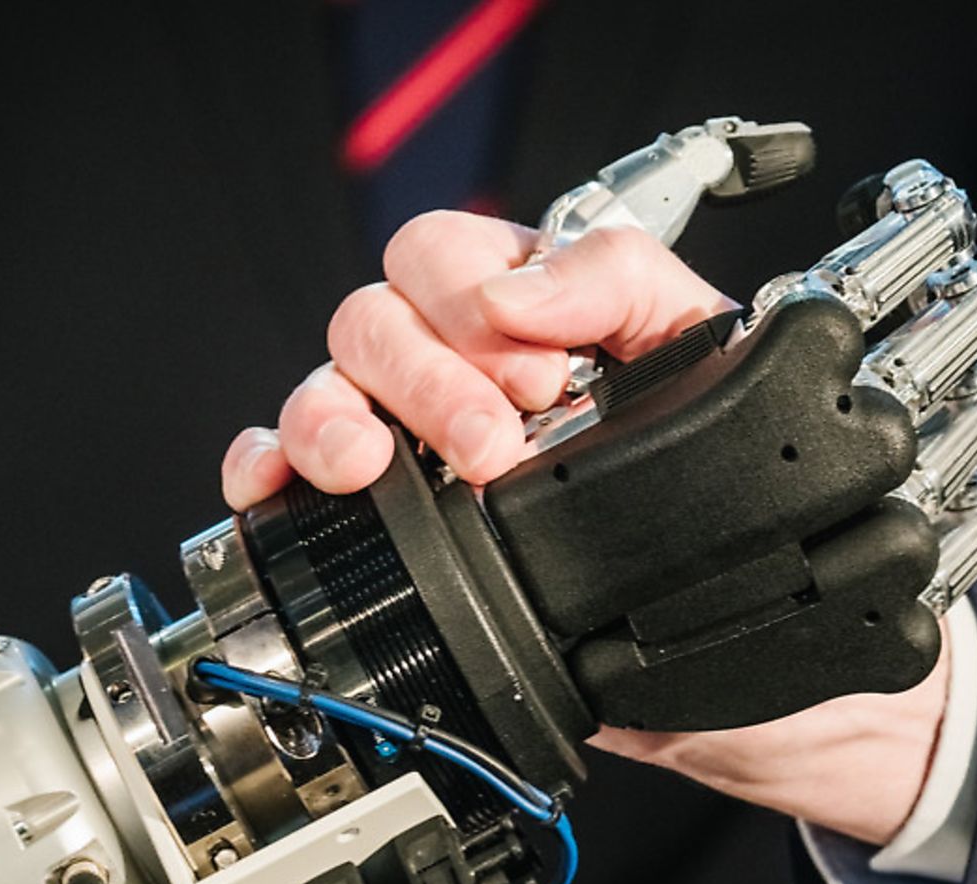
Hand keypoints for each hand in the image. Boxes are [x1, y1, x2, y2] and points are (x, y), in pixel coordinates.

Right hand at [220, 210, 732, 505]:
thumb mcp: (683, 327)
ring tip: (371, 465)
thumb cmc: (692, 420)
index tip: (543, 380)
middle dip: (428, 385)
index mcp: (509, 288)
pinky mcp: (368, 491)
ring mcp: (395, 417)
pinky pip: (283, 459)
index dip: (472, 307)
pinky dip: (267, 466)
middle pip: (372, 321)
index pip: (438, 253)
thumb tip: (513, 292)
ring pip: (323, 388)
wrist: (709, 537)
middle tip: (489, 448)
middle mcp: (438, 345)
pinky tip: (273, 485)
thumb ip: (613, 280)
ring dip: (337, 423)